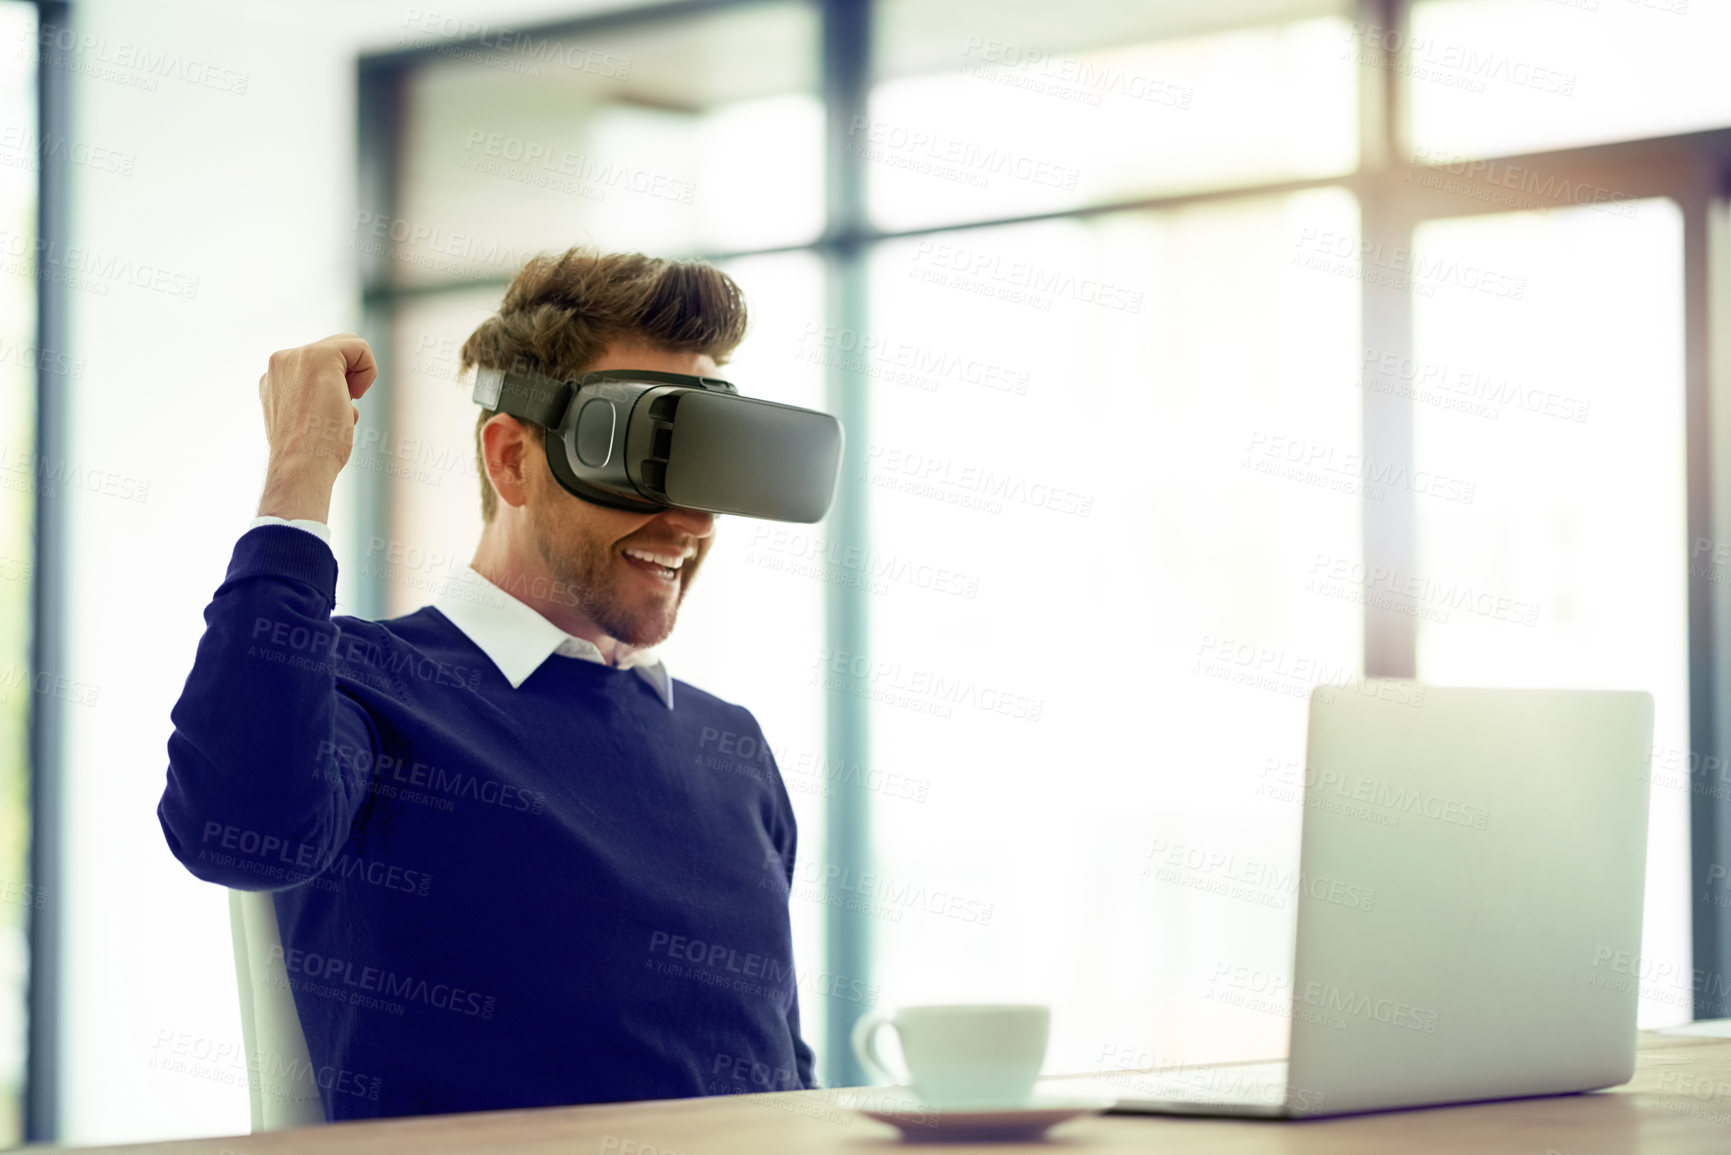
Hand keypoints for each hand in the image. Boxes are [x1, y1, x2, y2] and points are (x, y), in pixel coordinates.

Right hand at [255, 334, 377, 521]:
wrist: (300, 467)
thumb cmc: (309, 455)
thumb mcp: (307, 421)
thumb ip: (313, 401)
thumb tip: (336, 399)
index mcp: (275, 378)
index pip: (320, 364)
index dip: (339, 385)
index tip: (333, 410)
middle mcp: (280, 362)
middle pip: (335, 351)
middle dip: (348, 379)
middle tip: (340, 409)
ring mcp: (295, 357)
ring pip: (347, 347)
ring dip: (356, 378)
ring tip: (340, 408)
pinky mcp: (317, 357)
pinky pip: (359, 346)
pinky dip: (368, 370)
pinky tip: (353, 397)